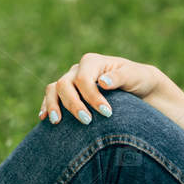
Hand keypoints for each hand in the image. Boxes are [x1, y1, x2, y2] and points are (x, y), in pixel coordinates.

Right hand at [39, 53, 164, 124]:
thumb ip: (120, 77)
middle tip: (87, 121)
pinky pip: (51, 97)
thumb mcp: (135, 76)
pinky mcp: (68, 94)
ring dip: (53, 105)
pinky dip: (47, 106)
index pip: (83, 79)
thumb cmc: (138, 79)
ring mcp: (70, 81)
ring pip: (53, 89)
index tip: (107, 113)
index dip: (92, 97)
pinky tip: (44, 119)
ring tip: (56, 122)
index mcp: (92, 62)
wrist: (139, 88)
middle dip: (73, 104)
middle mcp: (78, 70)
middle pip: (65, 85)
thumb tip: (102, 82)